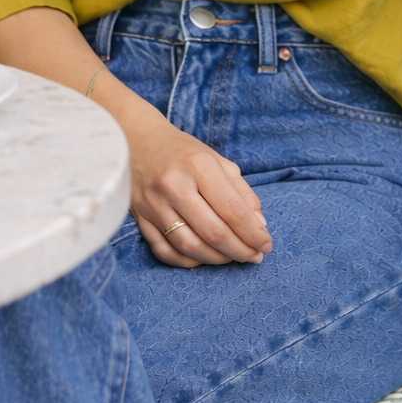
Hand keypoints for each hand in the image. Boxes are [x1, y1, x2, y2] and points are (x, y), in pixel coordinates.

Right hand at [127, 105, 272, 268]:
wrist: (136, 140)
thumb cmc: (182, 152)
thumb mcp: (217, 161)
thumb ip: (241, 192)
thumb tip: (259, 225)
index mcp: (199, 166)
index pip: (232, 210)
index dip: (253, 233)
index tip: (266, 245)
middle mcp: (175, 185)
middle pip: (213, 232)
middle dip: (239, 250)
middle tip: (254, 257)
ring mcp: (154, 204)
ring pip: (189, 246)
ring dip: (216, 259)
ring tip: (232, 259)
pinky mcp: (140, 218)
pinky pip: (165, 251)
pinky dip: (187, 261)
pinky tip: (203, 259)